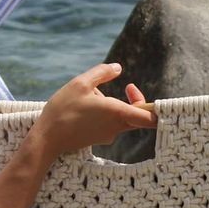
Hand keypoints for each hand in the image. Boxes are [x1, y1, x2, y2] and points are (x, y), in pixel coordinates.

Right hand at [33, 63, 156, 158]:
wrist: (47, 139)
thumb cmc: (63, 110)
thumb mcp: (80, 83)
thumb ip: (101, 73)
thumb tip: (118, 67)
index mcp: (118, 113)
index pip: (150, 118)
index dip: (160, 110)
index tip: (161, 102)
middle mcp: (117, 127)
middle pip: (139, 116)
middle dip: (136, 99)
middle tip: (128, 86)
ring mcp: (109, 135)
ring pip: (122, 117)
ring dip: (113, 104)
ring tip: (90, 97)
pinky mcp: (100, 138)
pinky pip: (110, 123)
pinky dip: (103, 113)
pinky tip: (83, 108)